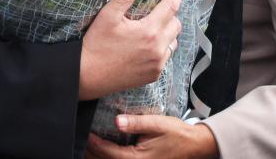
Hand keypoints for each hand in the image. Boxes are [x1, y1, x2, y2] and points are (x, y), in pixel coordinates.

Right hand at [79, 0, 184, 99]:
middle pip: (176, 24)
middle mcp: (158, 49)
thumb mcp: (108, 15)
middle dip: (171, 12)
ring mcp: (157, 64)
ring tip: (155, 25)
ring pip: (173, 42)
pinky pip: (166, 57)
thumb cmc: (96, 44)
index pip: (171, 6)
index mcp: (149, 31)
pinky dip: (163, 48)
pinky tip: (149, 45)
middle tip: (161, 6)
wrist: (87, 76)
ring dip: (168, 31)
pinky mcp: (153, 75)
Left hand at [86, 116, 218, 158]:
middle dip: (91, 152)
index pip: (107, 152)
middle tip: (81, 137)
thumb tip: (116, 121)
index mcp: (137, 158)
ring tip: (88, 145)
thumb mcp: (157, 124)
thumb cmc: (177, 134)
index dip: (94, 142)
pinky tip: (103, 150)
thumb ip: (136, 123)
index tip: (86, 130)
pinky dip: (110, 157)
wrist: (195, 146)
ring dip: (98, 156)